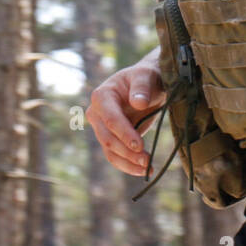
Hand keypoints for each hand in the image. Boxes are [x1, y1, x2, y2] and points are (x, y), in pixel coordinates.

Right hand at [86, 49, 166, 176]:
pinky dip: (128, 165)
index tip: (140, 146)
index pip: (110, 119)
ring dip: (128, 162)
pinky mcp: (111, 138)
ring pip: (110, 151)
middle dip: (127, 152)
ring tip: (148, 168)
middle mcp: (97, 113)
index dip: (124, 133)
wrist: (149, 85)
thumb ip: (142, 88)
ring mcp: (102, 128)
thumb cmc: (146, 77)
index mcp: (102, 96)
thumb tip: (138, 103)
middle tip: (147, 161)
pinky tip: (143, 170)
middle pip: (108, 138)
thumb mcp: (146, 76)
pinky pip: (115, 156)